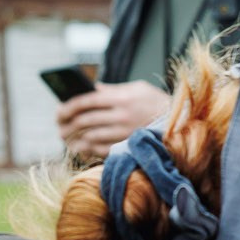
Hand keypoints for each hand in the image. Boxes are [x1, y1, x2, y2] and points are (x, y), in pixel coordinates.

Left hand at [56, 80, 170, 157]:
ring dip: (74, 139)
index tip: (59, 111)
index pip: (86, 101)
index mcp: (121, 98)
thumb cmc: (156, 103)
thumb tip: (92, 89)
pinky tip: (80, 148)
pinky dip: (87, 150)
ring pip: (90, 137)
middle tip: (59, 126)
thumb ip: (112, 89)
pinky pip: (101, 150)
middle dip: (67, 124)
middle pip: (84, 120)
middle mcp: (121, 116)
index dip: (68, 106)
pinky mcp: (128, 147)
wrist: (180, 123)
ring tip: (66, 138)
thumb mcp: (137, 88)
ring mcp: (124, 133)